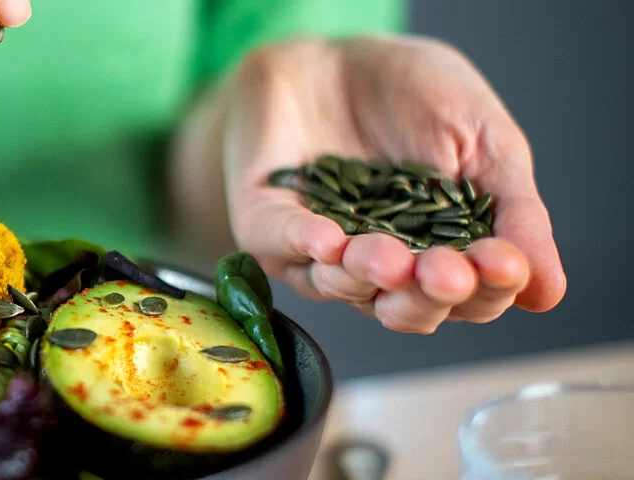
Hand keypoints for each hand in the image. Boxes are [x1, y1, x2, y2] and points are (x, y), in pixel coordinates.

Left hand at [222, 36, 565, 332]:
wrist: (336, 53)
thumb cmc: (417, 96)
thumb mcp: (486, 141)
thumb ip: (515, 211)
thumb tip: (549, 291)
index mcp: (442, 253)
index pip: (471, 296)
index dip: (488, 286)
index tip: (503, 263)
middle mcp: (381, 267)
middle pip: (407, 310)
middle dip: (428, 294)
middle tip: (446, 272)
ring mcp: (320, 252)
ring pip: (343, 287)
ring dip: (367, 274)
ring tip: (387, 256)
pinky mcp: (266, 224)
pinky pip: (280, 246)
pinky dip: (303, 243)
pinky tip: (327, 238)